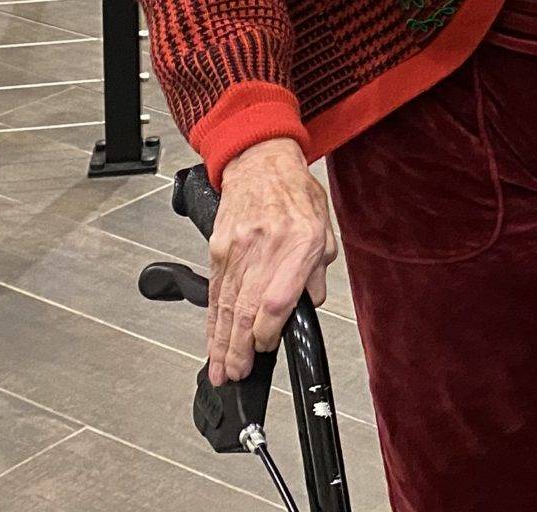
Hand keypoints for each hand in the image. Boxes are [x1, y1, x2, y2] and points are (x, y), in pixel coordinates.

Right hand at [206, 138, 337, 384]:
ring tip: (222, 371)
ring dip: (222, 343)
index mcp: (298, 243)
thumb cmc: (295, 194)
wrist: (260, 161)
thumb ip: (318, 270)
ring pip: (226, 306)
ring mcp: (237, 249)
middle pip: (246, 308)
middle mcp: (265, 248)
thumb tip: (310, 304)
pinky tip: (212, 342)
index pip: (277, 298)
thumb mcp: (324, 228)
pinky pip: (215, 292)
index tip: (266, 348)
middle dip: (239, 350)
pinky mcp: (218, 249)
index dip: (268, 331)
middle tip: (237, 375)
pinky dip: (212, 322)